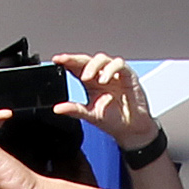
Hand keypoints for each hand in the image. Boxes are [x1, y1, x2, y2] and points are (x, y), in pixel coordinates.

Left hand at [44, 53, 162, 154]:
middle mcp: (102, 75)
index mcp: (90, 82)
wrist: (132, 130)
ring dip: (92, 66)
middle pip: (87, 60)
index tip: (57, 60)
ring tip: (87, 78)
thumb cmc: (113, 121)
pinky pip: (118, 64)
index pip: (77, 67)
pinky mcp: (128, 75)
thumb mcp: (90, 115)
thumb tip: (57, 109)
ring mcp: (115, 74)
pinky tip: (104, 79)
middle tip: (66, 62)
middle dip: (75, 59)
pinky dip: (110, 69)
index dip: (67, 61)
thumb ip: (74, 110)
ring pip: (102, 59)